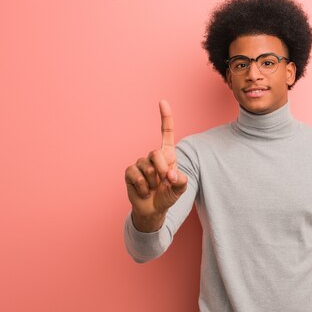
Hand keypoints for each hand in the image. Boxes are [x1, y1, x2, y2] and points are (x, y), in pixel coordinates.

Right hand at [124, 100, 187, 230]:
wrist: (153, 210)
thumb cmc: (167, 196)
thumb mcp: (180, 189)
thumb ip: (181, 181)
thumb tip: (172, 175)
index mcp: (167, 155)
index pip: (166, 133)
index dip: (165, 117)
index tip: (162, 102)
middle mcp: (153, 157)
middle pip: (155, 153)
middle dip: (162, 170)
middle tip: (165, 182)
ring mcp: (140, 164)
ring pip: (146, 167)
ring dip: (152, 182)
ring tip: (153, 188)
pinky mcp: (130, 173)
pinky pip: (135, 175)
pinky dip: (142, 186)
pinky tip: (144, 191)